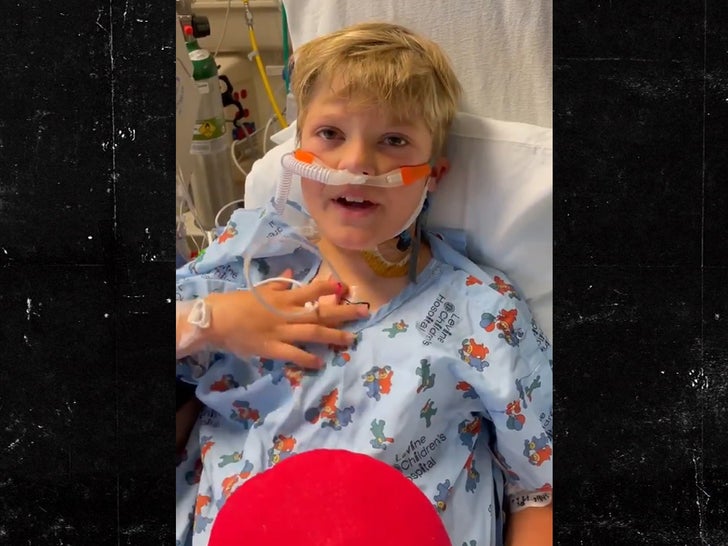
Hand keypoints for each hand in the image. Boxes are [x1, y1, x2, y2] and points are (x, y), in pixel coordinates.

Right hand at [203, 271, 368, 367]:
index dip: (329, 288)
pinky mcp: (272, 348)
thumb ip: (278, 284)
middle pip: (320, 311)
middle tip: (364, 312)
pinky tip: (320, 362)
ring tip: (350, 339)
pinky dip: (307, 358)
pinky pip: (293, 354)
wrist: (215, 319)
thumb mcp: (259, 289)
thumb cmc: (236, 302)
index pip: (311, 290)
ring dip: (333, 335)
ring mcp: (280, 331)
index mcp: (282, 296)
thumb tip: (291, 274)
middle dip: (343, 311)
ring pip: (312, 332)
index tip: (345, 287)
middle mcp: (286, 313)